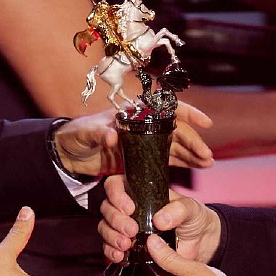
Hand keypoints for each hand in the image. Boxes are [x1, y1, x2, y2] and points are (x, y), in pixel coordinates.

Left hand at [54, 102, 214, 177]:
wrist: (68, 153)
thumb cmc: (77, 135)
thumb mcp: (87, 132)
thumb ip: (99, 133)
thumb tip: (113, 136)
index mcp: (134, 114)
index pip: (166, 109)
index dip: (187, 114)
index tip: (205, 123)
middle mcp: (143, 126)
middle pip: (175, 131)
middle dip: (193, 141)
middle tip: (206, 156)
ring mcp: (143, 143)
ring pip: (174, 146)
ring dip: (191, 153)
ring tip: (207, 163)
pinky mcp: (140, 159)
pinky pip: (166, 159)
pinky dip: (182, 163)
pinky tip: (195, 167)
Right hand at [98, 175, 221, 264]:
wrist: (199, 243)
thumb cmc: (193, 218)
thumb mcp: (190, 208)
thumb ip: (178, 209)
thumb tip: (159, 220)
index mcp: (140, 192)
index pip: (115, 185)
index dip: (116, 194)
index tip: (130, 208)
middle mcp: (128, 209)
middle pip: (107, 208)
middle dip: (116, 220)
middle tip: (132, 230)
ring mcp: (125, 228)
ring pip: (105, 228)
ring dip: (111, 237)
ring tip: (126, 245)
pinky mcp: (127, 248)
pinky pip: (109, 248)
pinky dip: (111, 252)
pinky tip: (120, 257)